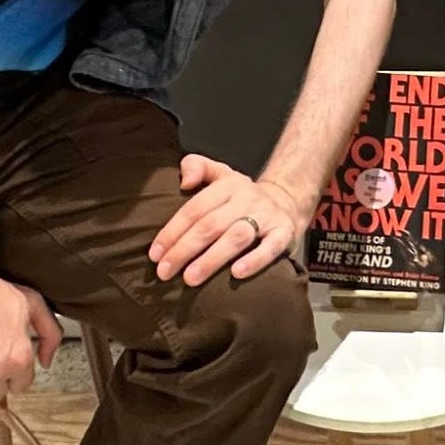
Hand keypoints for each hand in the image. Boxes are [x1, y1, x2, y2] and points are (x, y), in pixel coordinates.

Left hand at [149, 154, 307, 284]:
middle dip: (184, 249)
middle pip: (211, 225)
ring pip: (236, 237)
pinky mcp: (284, 233)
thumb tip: (184, 182)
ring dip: (212, 259)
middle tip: (165, 272)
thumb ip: (196, 166)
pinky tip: (236, 274)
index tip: (155, 254)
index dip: (172, 231)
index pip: (194, 209)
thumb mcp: (220, 173)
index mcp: (227, 185)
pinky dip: (254, 261)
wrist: (289, 200)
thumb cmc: (243, 195)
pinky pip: (270, 247)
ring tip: (191, 278)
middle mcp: (246, 199)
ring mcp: (267, 216)